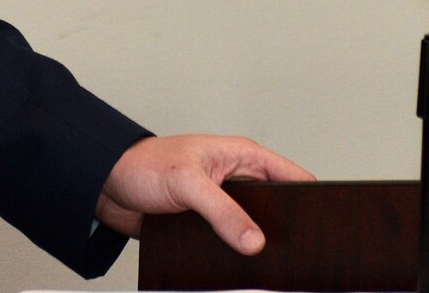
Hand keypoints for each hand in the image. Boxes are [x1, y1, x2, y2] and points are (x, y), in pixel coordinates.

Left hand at [95, 134, 313, 252]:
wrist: (107, 186)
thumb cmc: (144, 165)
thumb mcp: (188, 183)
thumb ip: (222, 211)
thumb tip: (255, 242)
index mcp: (242, 157)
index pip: (292, 177)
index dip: (310, 200)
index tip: (321, 226)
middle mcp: (238, 180)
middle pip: (277, 209)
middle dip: (285, 230)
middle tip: (296, 257)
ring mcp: (223, 205)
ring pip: (254, 230)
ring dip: (257, 247)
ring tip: (268, 269)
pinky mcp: (207, 226)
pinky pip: (231, 245)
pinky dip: (235, 257)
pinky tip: (238, 271)